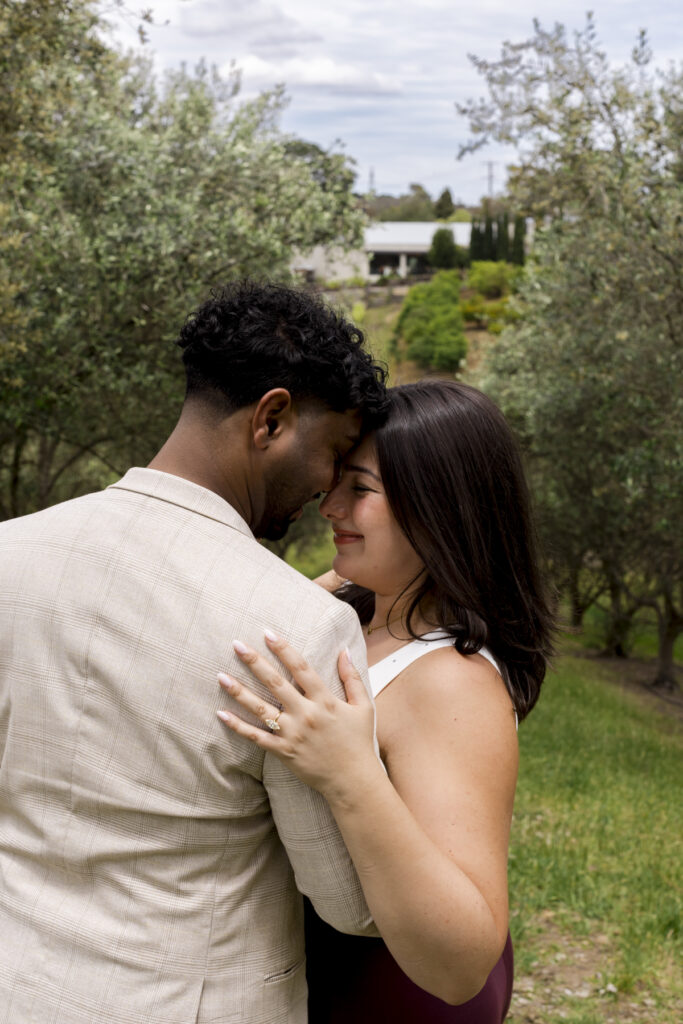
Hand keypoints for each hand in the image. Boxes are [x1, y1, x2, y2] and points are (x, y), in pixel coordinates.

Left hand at [217, 632, 378, 802]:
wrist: (353, 781)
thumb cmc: (360, 742)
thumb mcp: (363, 707)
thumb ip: (353, 678)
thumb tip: (344, 651)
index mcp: (325, 700)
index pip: (301, 668)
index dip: (284, 649)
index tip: (268, 633)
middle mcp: (306, 714)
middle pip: (275, 683)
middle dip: (255, 662)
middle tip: (237, 645)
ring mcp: (292, 734)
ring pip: (261, 709)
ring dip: (239, 692)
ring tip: (221, 676)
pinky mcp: (283, 752)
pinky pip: (256, 737)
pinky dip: (238, 727)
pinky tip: (222, 713)